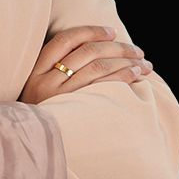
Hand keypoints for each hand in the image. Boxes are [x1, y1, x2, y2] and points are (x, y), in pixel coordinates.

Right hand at [19, 25, 151, 103]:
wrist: (38, 146)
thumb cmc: (45, 116)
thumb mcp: (39, 90)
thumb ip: (56, 70)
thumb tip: (94, 48)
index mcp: (35, 71)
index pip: (65, 40)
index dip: (90, 31)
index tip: (112, 31)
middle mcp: (45, 82)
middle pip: (87, 52)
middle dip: (117, 47)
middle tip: (137, 50)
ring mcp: (60, 98)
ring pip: (98, 67)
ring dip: (125, 61)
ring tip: (142, 63)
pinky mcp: (76, 112)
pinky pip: (104, 86)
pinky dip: (123, 76)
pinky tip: (135, 75)